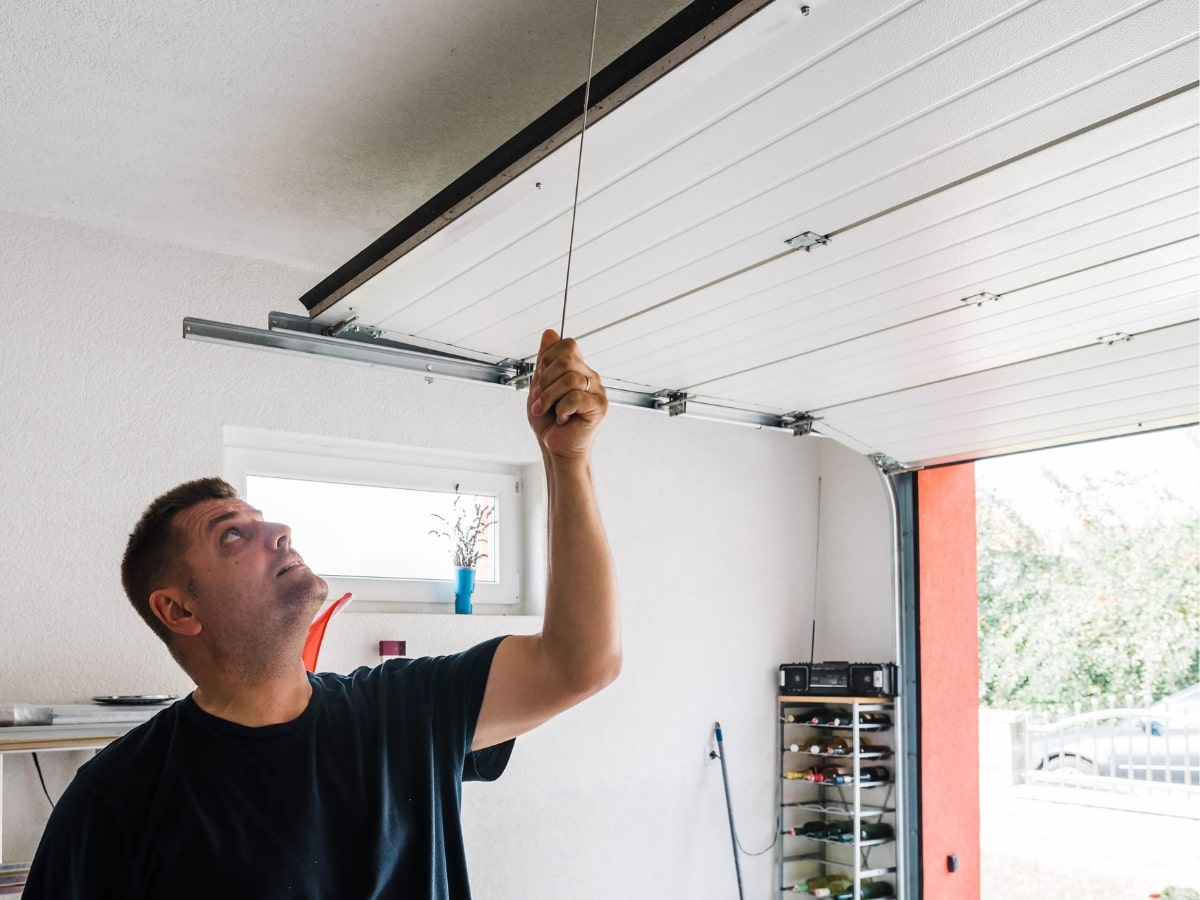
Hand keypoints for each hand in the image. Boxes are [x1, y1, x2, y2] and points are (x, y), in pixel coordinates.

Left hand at [527, 329, 606, 459]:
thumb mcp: (540, 386)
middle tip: (540, 399)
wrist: (555, 447)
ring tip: (547, 410)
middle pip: (567, 359)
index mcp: (577, 368)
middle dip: (545, 380)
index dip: (548, 359)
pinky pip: (576, 397)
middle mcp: (590, 376)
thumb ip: (546, 361)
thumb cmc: (549, 422)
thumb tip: (549, 333)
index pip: (567, 345)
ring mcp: (597, 390)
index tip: (542, 381)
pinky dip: (562, 410)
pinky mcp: (600, 406)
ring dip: (550, 397)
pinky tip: (563, 418)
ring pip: (570, 378)